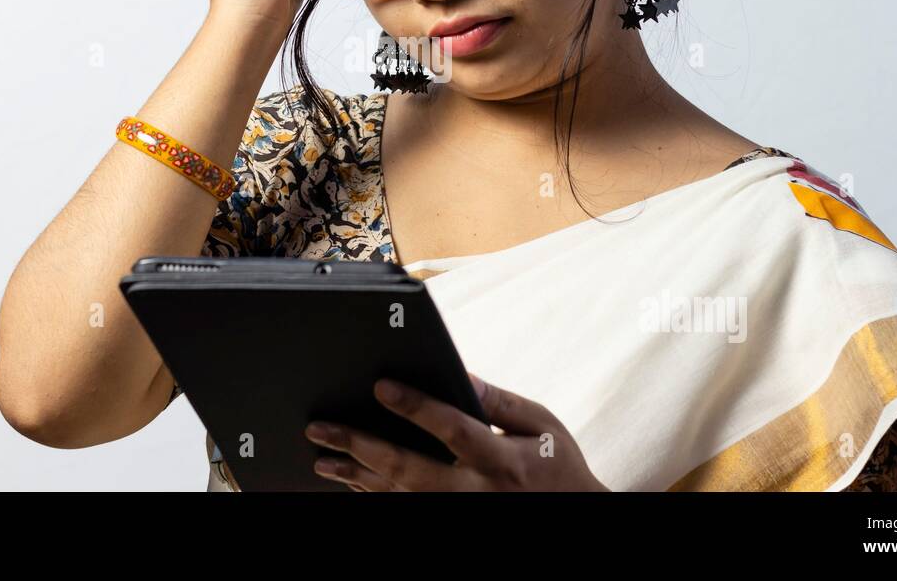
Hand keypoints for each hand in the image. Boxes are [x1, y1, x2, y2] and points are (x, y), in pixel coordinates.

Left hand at [303, 374, 608, 490]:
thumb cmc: (558, 466)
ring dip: (355, 476)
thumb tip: (461, 374)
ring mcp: (459, 514)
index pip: (453, 430)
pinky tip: (350, 481)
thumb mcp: (542, 425)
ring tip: (321, 458)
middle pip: (410, 470)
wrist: (574, 519)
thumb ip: (499, 402)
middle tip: (322, 428)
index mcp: (502, 459)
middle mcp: (476, 491)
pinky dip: (373, 496)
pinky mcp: (450, 523)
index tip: (380, 386)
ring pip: (398, 496)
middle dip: (362, 446)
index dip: (415, 407)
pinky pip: (404, 511)